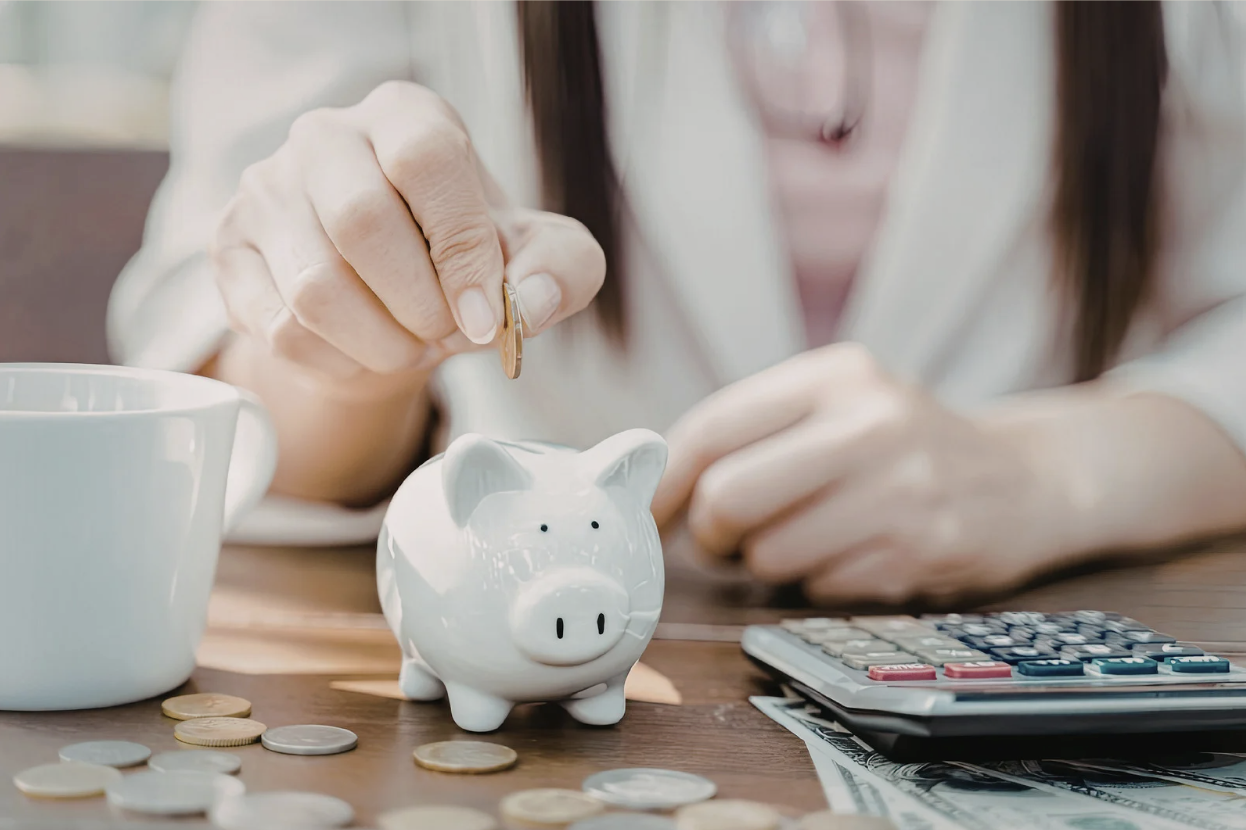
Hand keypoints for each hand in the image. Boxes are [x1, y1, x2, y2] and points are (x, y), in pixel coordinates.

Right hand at [211, 81, 604, 385]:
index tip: (484, 317)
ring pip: (315, 288)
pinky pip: (281, 330)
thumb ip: (561, 271)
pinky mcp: (231, 251)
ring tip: (409, 346)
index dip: (462, 248)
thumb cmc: (466, 267)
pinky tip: (363, 351)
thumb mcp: (537, 261)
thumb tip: (528, 301)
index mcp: (406, 117)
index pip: (426, 161)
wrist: (392, 302)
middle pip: (361, 222)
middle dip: (418, 305)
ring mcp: (266, 190)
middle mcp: (325, 136)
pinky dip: (339, 363)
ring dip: (381, 344)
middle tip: (444, 334)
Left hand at [652, 344, 1071, 604]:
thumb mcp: (839, 403)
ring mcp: (903, 490)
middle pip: (728, 497)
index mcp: (837, 375)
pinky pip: (819, 587)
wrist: (1026, 480)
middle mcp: (872, 424)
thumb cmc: (902, 444)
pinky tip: (855, 555)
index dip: (665, 481)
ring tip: (805, 539)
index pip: (713, 429)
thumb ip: (754, 430)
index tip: (650, 511)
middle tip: (724, 537)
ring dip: (766, 563)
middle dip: (711, 532)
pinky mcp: (922, 552)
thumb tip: (655, 489)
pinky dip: (818, 582)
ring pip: (768, 554)